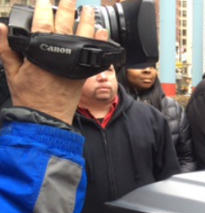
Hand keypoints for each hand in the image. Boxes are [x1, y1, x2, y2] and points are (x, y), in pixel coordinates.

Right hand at [0, 0, 108, 124]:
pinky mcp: (84, 71)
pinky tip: (102, 30)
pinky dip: (99, 39)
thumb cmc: (29, 98)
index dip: (43, 8)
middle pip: (65, 24)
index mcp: (40, 52)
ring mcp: (74, 62)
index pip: (42, 23)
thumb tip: (0, 28)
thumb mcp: (12, 72)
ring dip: (87, 20)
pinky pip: (94, 51)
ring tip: (89, 8)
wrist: (47, 118)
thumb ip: (7, 48)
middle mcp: (60, 54)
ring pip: (83, 35)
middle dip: (67, 7)